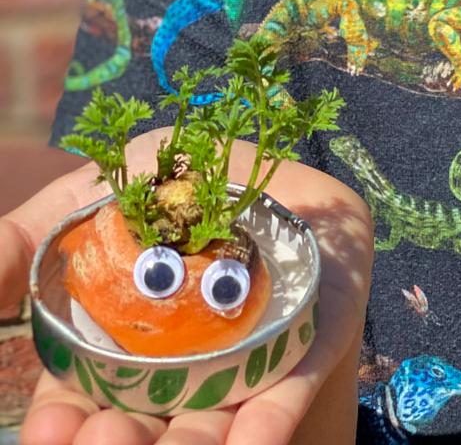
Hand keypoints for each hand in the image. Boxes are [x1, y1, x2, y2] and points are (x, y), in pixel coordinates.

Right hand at [7, 133, 372, 444]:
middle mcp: (173, 374)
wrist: (259, 169)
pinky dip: (271, 417)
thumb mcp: (75, 205)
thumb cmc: (154, 192)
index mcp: (113, 352)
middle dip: (118, 444)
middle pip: (140, 426)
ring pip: (210, 424)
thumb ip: (16, 247)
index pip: (75, 406)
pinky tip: (253, 442)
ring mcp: (239, 366)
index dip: (60, 425)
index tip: (50, 434)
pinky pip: (290, 388)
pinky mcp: (305, 344)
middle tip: (105, 443)